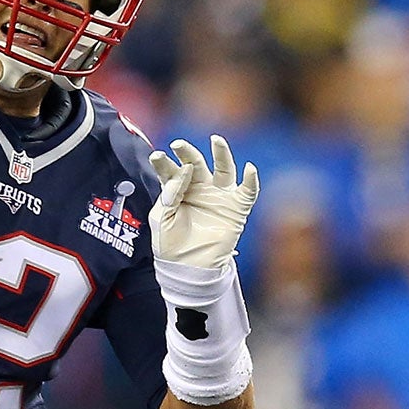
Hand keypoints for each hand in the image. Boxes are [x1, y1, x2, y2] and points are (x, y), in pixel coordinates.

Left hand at [148, 136, 258, 269]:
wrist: (186, 268)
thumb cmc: (170, 243)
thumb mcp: (162, 217)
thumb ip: (170, 193)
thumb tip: (184, 170)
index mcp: (177, 189)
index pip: (171, 170)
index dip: (164, 163)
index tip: (157, 156)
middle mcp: (199, 188)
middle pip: (196, 164)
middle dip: (187, 153)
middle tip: (178, 144)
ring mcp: (218, 197)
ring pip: (224, 169)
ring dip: (221, 154)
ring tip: (216, 140)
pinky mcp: (236, 209)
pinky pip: (247, 192)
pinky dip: (251, 180)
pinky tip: (249, 169)